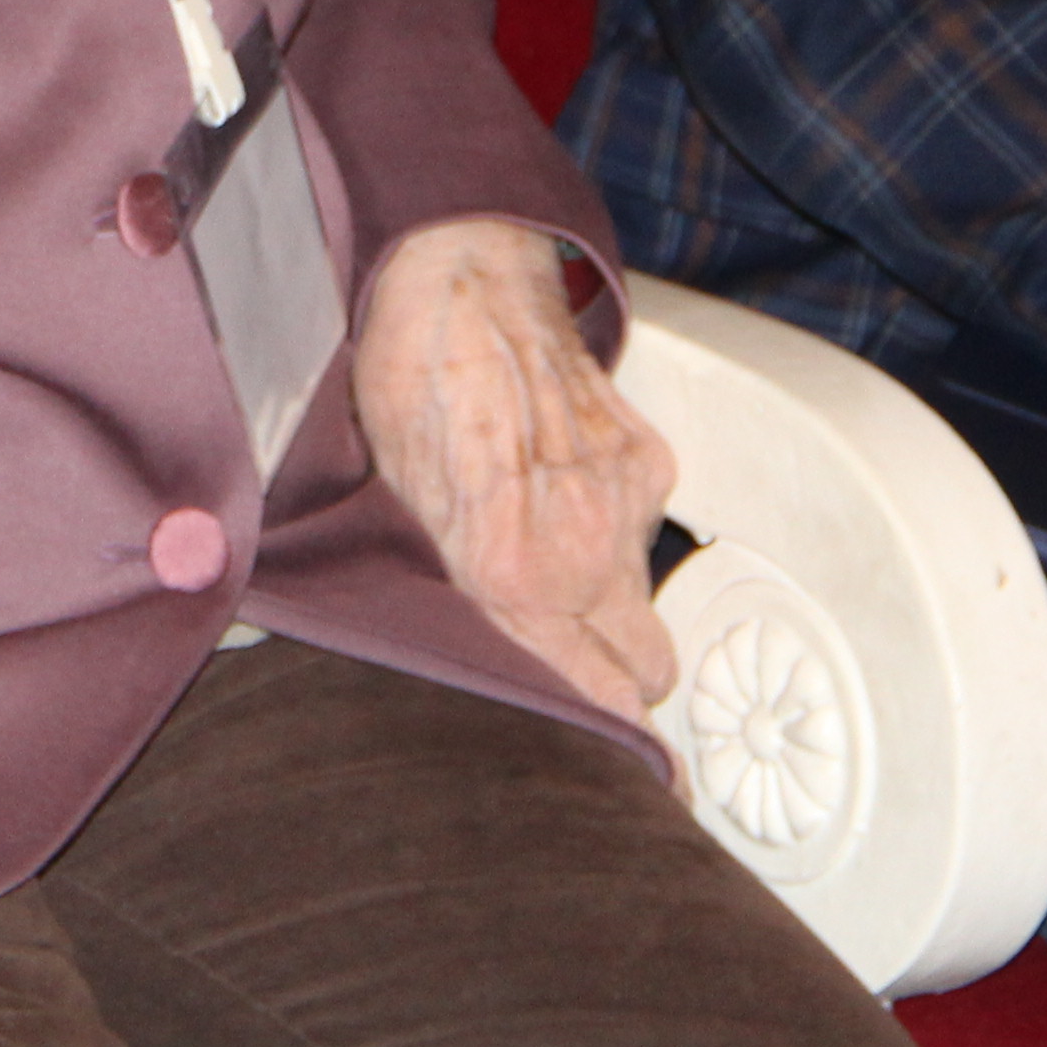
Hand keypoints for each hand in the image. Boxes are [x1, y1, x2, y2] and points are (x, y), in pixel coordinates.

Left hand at [352, 218, 679, 728]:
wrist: (459, 276)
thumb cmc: (409, 380)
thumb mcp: (398, 510)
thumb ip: (446, 596)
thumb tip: (456, 654)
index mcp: (512, 580)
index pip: (595, 703)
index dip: (609, 739)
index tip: (627, 770)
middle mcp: (581, 554)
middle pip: (647, 670)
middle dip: (617, 673)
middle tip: (578, 658)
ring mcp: (625, 506)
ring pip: (646, 600)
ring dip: (613, 598)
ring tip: (552, 556)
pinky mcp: (648, 460)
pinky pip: (645, 526)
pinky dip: (617, 523)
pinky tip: (562, 486)